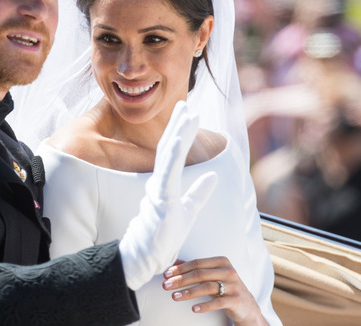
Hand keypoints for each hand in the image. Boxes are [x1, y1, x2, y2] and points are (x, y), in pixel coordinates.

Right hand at [119, 101, 218, 289]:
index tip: (189, 112)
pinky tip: (178, 139)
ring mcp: (159, 190)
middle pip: (169, 147)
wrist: (147, 257)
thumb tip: (212, 174)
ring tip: (186, 114)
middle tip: (185, 103)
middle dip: (178, 124)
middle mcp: (159, 182)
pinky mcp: (161, 200)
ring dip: (178, 133)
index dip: (181, 131)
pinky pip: (167, 173)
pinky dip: (172, 155)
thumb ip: (199, 193)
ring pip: (168, 155)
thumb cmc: (163, 236)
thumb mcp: (188, 211)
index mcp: (165, 183)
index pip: (173, 152)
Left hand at [163, 257, 267, 325]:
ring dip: (188, 292)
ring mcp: (233, 285)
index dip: (180, 268)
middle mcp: (228, 271)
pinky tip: (193, 309)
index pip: (196, 263)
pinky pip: (218, 302)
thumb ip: (195, 269)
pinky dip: (204, 305)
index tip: (166, 274)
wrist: (247, 306)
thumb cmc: (225, 288)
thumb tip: (174, 263)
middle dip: (180, 280)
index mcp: (221, 262)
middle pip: (200, 274)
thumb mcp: (211, 276)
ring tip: (174, 297)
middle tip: (166, 285)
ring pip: (207, 287)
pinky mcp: (236, 299)